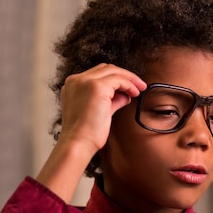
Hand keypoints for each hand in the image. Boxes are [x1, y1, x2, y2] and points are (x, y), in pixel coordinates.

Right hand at [36, 64, 145, 201]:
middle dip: (124, 76)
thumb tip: (124, 95)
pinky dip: (129, 84)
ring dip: (129, 79)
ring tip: (140, 89)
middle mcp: (76, 80)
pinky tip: (135, 93)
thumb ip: (111, 101)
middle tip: (138, 86)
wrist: (78, 143)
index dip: (115, 79)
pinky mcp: (96, 86)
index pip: (97, 74)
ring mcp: (85, 82)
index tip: (128, 88)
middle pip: (105, 69)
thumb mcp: (99, 112)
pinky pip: (118, 79)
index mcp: (73, 86)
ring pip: (113, 71)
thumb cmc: (85, 134)